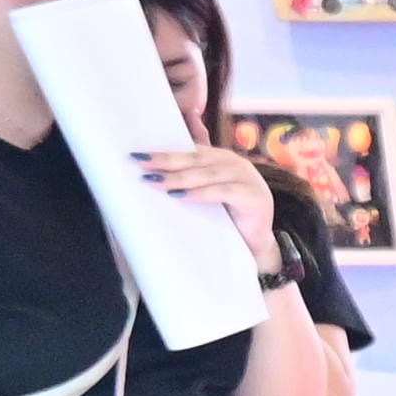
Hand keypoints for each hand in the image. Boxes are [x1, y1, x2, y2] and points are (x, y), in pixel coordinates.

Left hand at [135, 140, 281, 275]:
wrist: (255, 245)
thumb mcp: (205, 195)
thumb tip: (153, 173)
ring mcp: (249, 179)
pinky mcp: (256, 197)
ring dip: (180, 177)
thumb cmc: (227, 219)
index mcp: (222, 159)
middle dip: (167, 161)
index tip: (139, 155)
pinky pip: (224, 192)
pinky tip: (181, 196)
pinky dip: (201, 193)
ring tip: (156, 181)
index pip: (192, 150)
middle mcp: (236, 164)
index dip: (166, 152)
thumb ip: (187, 180)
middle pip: (197, 159)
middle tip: (142, 163)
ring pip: (209, 174)